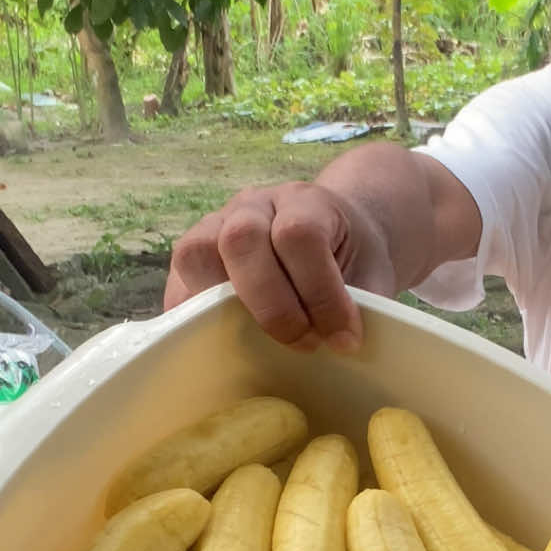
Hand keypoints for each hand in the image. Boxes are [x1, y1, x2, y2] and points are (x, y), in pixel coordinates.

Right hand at [164, 180, 397, 351]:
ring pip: (197, 254)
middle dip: (272, 306)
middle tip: (303, 343)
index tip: (344, 338)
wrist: (335, 231)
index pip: (300, 235)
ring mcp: (216, 223)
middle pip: (240, 239)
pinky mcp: (194, 255)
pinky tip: (225, 344)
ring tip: (261, 343)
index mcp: (306, 200)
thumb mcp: (372, 274)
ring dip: (225, 310)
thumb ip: (361, 306)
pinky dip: (196, 319)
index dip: (320, 293)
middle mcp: (254, 204)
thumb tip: (340, 350)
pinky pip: (179, 284)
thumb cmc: (352, 258)